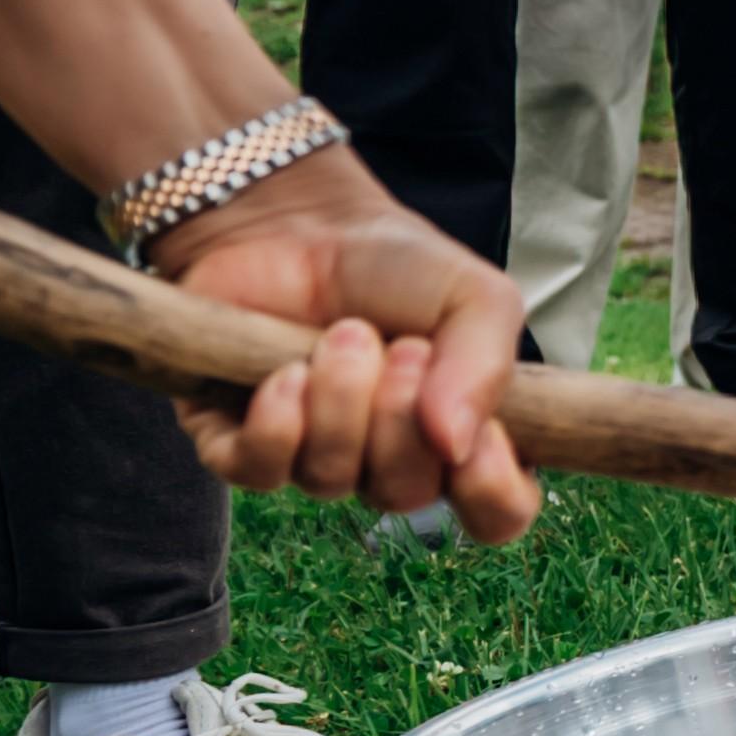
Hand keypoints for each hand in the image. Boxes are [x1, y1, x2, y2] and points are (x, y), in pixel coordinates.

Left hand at [145, 152, 541, 537]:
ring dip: (341, 402)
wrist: (300, 223)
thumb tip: (456, 445)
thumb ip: (488, 367)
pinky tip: (287, 373)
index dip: (492, 491)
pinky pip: (258, 471)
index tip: (484, 436)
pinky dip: (276, 424)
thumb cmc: (397, 266)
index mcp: (461, 438)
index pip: (496, 513)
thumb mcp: (477, 297)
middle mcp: (389, 461)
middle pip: (405, 494)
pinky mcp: (239, 440)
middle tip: (400, 346)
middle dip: (401, 417)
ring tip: (342, 335)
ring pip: (330, 478)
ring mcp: (312, 456)